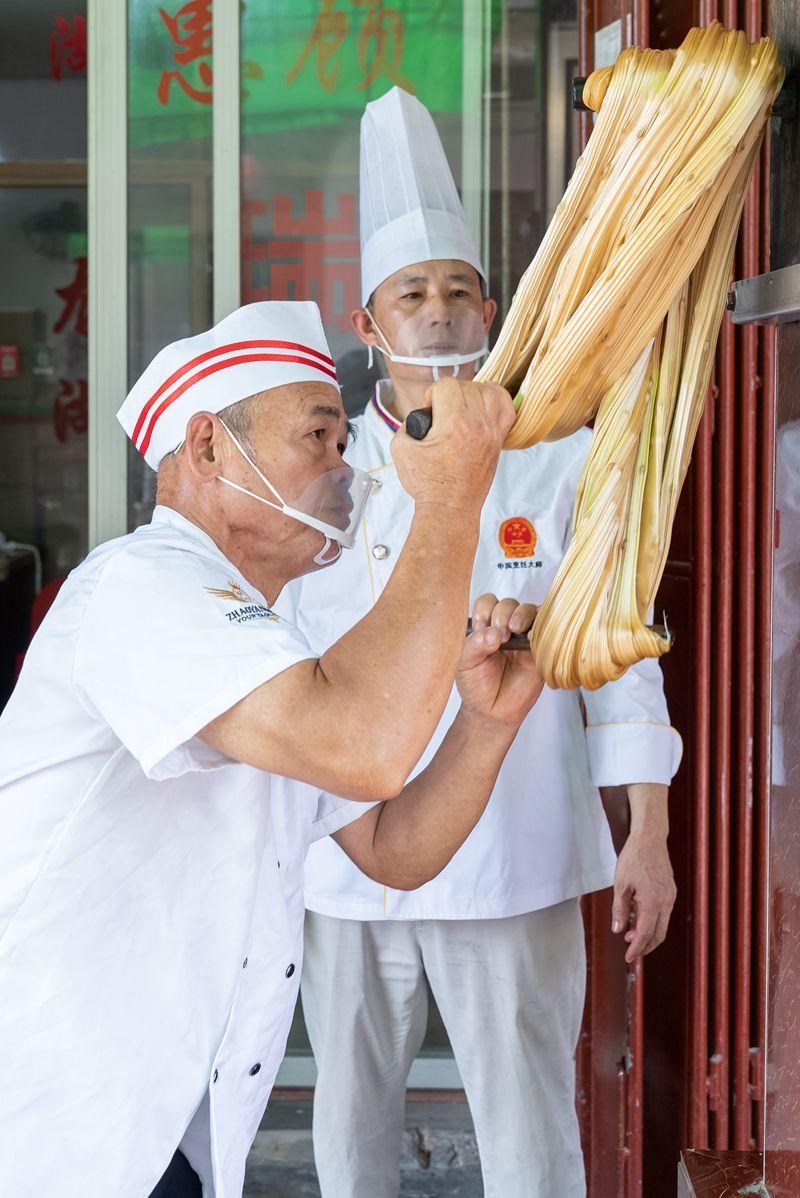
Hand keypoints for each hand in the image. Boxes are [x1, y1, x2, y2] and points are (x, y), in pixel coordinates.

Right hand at [390, 379, 515, 515]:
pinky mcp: (499, 441)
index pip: (447, 385)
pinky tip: (482, 410)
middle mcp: (478, 426)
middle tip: (441, 414)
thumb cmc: (429, 485)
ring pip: (489, 391)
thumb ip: (405, 425)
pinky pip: (507, 408)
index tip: (430, 411)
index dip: (432, 394)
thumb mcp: (401, 449)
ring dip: (472, 394)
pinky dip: (496, 402)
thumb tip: (418, 416)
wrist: (449, 508)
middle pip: (467, 386)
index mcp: (455, 425)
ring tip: (461, 408)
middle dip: (450, 394)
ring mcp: (492, 433)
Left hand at [455, 594, 542, 728]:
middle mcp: (504, 628)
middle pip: (509, 604)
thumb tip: (492, 633)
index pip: (487, 602)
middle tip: (499, 637)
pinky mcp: (540, 649)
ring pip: (529, 611)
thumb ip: (475, 644)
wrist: (492, 712)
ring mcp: (523, 637)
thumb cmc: (476, 686)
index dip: (485, 610)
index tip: (481, 628)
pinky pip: (547, 629)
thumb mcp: (465, 663)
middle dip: (503, 614)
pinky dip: (542, 625)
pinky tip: (531, 636)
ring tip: (514, 630)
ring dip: (522, 615)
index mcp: (484, 627)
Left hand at [612, 832, 675, 962]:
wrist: (650, 839)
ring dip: (648, 932)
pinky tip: (638, 915)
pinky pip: (663, 912)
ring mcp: (670, 896)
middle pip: (658, 934)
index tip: (628, 958)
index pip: (646, 934)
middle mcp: (666, 902)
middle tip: (630, 949)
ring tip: (630, 931)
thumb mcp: (620, 884)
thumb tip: (618, 930)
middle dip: (645, 946)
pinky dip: (652, 920)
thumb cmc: (633, 858)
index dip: (636, 948)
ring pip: (662, 924)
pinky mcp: (670, 891)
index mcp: (653, 902)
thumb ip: (619, 910)